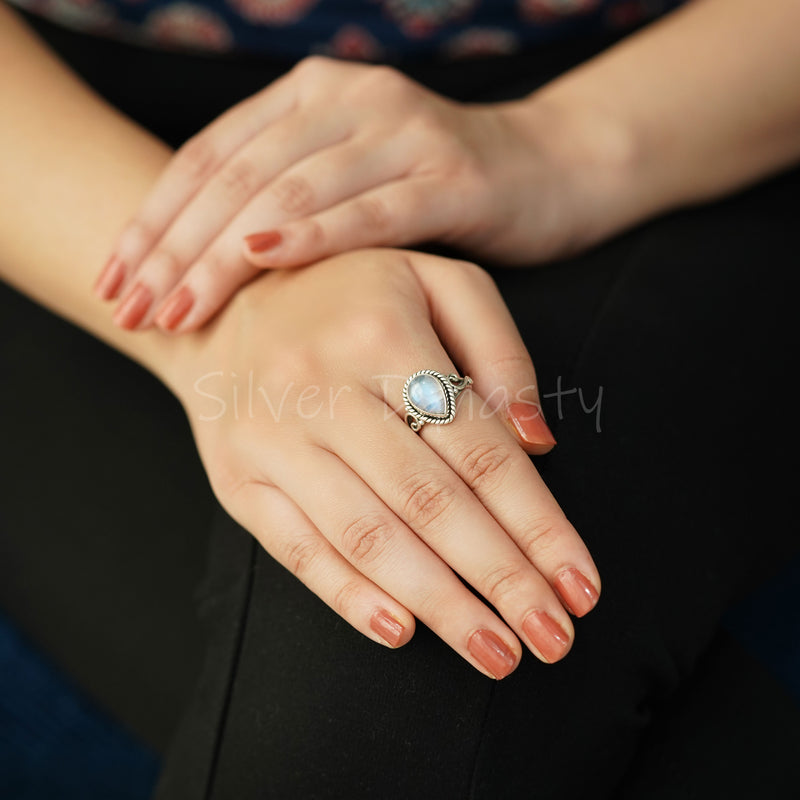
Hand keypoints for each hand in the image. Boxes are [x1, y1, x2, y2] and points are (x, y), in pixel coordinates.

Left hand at [95, 56, 601, 331]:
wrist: (551, 171)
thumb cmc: (439, 190)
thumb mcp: (350, 179)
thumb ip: (284, 197)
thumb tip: (201, 266)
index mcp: (311, 95)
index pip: (210, 156)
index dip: (153, 219)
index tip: (113, 280)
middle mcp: (349, 97)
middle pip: (237, 174)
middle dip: (174, 246)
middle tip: (133, 306)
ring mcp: (402, 131)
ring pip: (291, 190)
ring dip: (224, 253)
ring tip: (179, 308)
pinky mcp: (451, 177)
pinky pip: (369, 209)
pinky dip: (313, 234)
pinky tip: (263, 259)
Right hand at [168, 249, 599, 678]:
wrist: (223, 307)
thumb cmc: (348, 294)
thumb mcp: (434, 280)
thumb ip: (497, 350)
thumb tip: (537, 443)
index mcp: (383, 335)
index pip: (480, 449)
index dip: (538, 523)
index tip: (582, 585)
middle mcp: (323, 389)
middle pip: (430, 502)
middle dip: (501, 579)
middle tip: (553, 639)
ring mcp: (273, 439)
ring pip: (367, 536)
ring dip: (440, 604)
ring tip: (497, 654)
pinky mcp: (236, 480)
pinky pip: (295, 548)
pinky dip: (350, 596)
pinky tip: (403, 632)